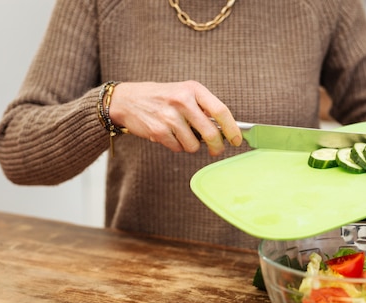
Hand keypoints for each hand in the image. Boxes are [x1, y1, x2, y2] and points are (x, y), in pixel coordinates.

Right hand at [109, 81, 241, 155]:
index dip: (232, 129)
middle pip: (211, 133)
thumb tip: (226, 131)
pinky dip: (177, 146)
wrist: (127, 100)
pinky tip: (169, 135)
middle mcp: (182, 101)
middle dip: (217, 147)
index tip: (237, 140)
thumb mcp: (184, 93)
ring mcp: (170, 116)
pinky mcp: (159, 131)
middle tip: (217, 150)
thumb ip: (203, 108)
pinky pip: (178, 148)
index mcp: (193, 89)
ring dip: (192, 146)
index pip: (221, 111)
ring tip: (183, 135)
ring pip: (194, 145)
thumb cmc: (162, 98)